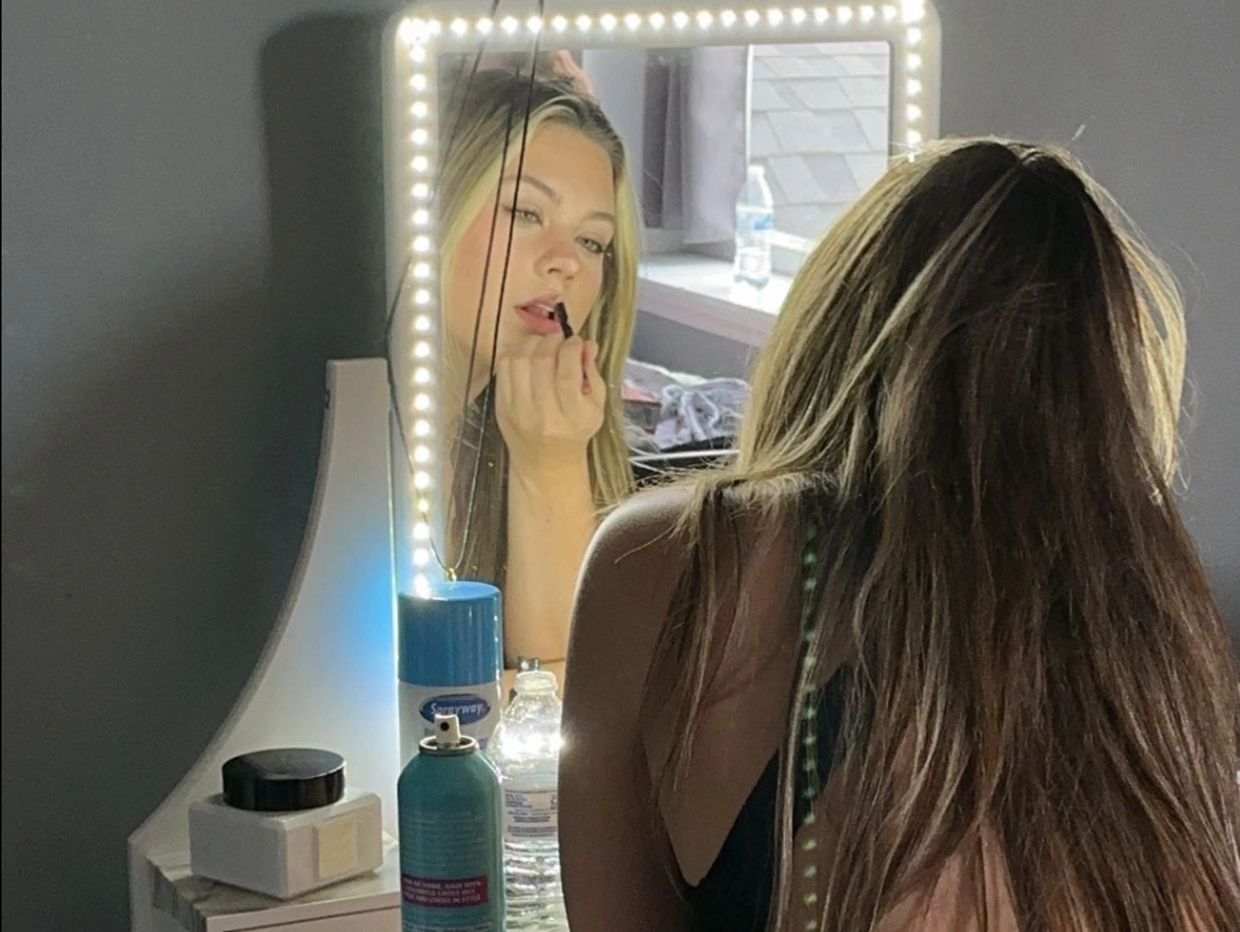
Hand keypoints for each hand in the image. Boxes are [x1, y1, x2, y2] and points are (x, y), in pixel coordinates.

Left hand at [495, 334, 604, 473]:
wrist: (545, 462)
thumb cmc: (575, 431)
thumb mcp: (595, 407)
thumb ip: (593, 373)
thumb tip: (587, 344)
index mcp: (571, 416)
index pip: (567, 373)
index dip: (571, 348)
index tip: (575, 341)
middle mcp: (542, 413)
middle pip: (542, 362)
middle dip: (552, 341)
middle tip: (559, 339)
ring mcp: (517, 410)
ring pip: (519, 360)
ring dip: (533, 344)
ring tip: (543, 345)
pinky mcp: (501, 406)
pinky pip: (503, 368)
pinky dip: (516, 354)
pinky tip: (528, 355)